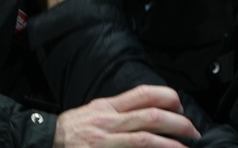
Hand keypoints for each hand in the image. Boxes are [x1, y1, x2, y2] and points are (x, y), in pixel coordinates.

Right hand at [53, 85, 200, 147]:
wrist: (45, 142)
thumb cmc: (73, 128)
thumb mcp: (96, 110)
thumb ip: (120, 109)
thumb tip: (149, 108)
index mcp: (109, 107)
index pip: (143, 94)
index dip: (167, 96)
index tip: (181, 105)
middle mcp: (109, 122)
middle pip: (151, 117)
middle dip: (177, 123)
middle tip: (193, 131)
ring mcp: (105, 142)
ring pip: (145, 140)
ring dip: (170, 145)